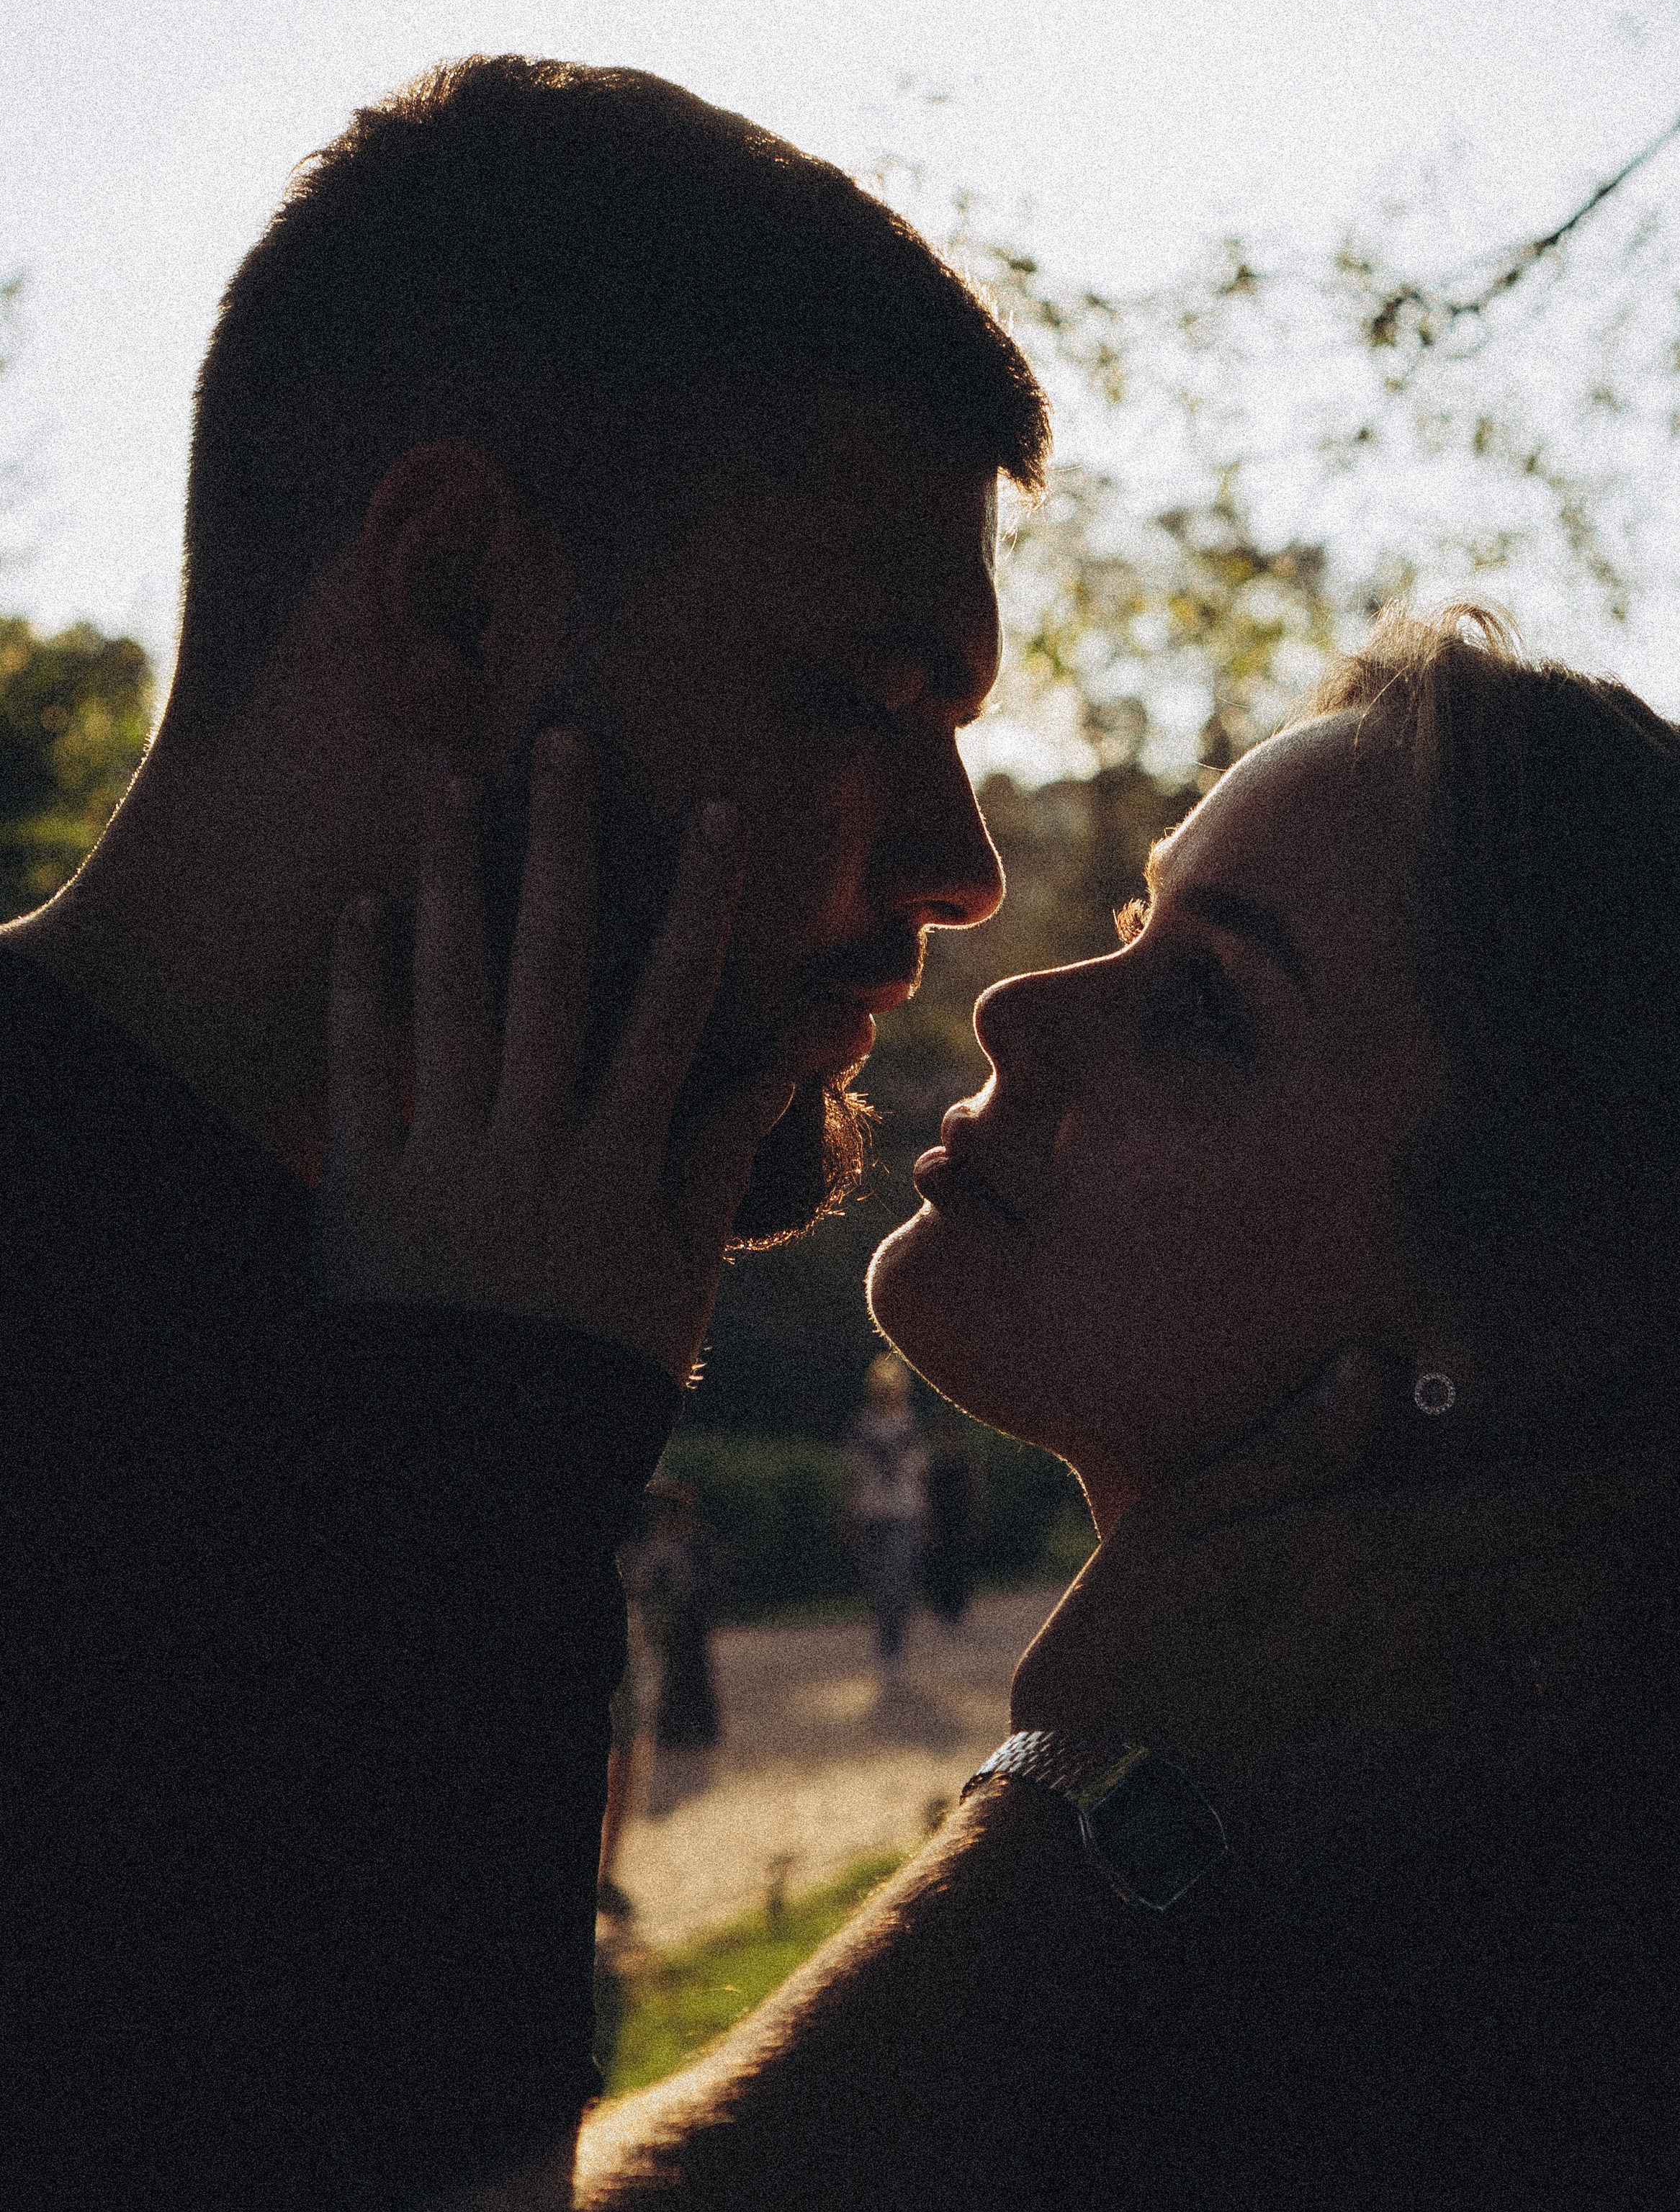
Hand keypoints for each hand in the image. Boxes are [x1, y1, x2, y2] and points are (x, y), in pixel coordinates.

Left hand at [317, 730, 795, 1383]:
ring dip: (452, 880)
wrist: (468, 1469)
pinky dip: (362, 985)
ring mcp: (444, 1158)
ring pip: (451, 993)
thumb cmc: (590, 1372)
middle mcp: (535, 1140)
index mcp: (620, 1160)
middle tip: (562, 742)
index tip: (717, 813)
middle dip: (561, 849)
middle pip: (552, 967)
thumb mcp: (677, 1275)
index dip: (698, 904)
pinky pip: (361, 1066)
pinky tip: (364, 906)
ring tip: (452, 785)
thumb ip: (720, 1159)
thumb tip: (785, 1060)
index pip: (673, 1005)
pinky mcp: (365, 1187)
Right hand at [1011, 1353, 1660, 1807]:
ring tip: (1602, 1578)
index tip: (1655, 1448)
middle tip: (1632, 1502)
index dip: (1618, 1473)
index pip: (1542, 1504)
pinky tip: (1560, 1671)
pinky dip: (1582, 1694)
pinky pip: (1555, 1739)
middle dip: (1628, 1535)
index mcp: (1371, 1557)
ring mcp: (1447, 1730)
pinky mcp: (1443, 1799)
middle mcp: (1432, 1642)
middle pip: (1593, 1580)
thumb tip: (1370, 1372)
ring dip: (1612, 1614)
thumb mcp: (1177, 1526)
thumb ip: (1287, 1451)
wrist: (1112, 1833)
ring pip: (1590, 1662)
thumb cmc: (1128, 1663)